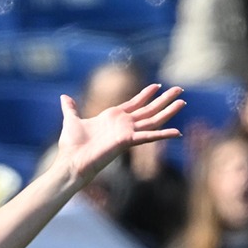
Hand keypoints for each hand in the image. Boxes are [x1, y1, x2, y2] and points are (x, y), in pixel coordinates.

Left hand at [49, 84, 184, 185]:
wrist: (70, 161)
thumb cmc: (71, 145)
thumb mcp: (71, 120)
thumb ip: (70, 108)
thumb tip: (64, 97)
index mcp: (113, 117)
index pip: (134, 103)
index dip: (146, 94)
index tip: (157, 85)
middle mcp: (123, 124)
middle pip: (149, 109)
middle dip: (164, 99)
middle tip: (180, 89)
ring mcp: (127, 133)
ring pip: (153, 119)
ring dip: (168, 111)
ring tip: (183, 101)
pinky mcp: (127, 141)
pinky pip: (149, 136)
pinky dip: (163, 134)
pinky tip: (177, 132)